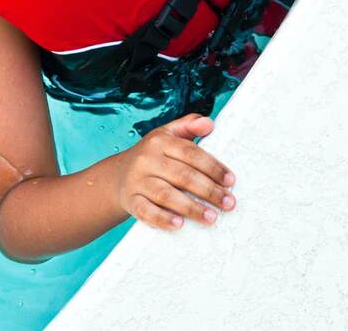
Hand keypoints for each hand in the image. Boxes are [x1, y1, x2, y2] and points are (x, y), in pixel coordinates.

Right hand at [112, 114, 236, 230]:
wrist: (118, 176)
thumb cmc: (152, 156)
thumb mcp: (166, 135)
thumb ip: (188, 126)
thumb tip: (209, 123)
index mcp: (159, 142)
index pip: (190, 153)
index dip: (212, 167)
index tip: (230, 181)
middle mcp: (147, 160)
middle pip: (182, 176)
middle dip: (209, 191)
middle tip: (228, 202)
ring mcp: (137, 181)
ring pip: (166, 195)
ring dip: (191, 208)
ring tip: (211, 217)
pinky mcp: (131, 201)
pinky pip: (146, 211)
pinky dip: (163, 219)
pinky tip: (179, 225)